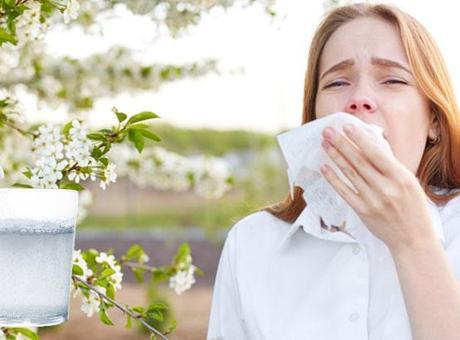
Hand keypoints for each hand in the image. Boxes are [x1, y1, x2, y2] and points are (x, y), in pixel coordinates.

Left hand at [319, 123, 436, 250]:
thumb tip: (369, 145)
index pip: (376, 153)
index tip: (347, 126)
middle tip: (328, 131)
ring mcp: (373, 200)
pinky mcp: (363, 211)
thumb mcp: (409, 182)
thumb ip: (390, 166)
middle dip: (342, 143)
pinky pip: (344, 192)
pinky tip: (325, 168)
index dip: (360, 139)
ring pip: (349, 174)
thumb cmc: (412, 208)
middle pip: (358, 161)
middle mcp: (386, 188)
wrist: (413, 239)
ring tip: (325, 144)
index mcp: (401, 177)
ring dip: (335, 157)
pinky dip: (334, 179)